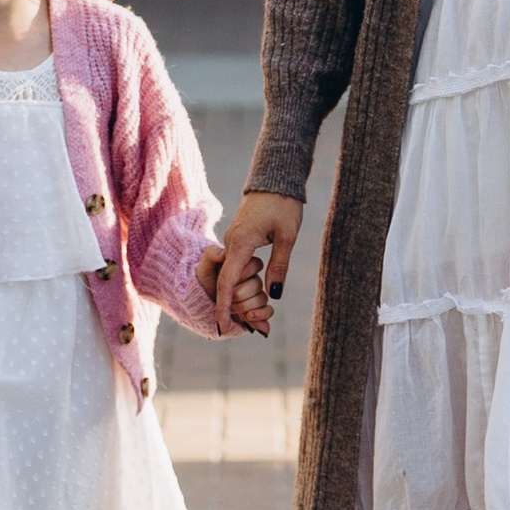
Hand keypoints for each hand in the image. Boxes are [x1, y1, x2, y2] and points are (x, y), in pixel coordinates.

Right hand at [208, 192, 304, 336]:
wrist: (275, 180)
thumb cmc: (283, 204)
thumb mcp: (287, 236)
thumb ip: (279, 265)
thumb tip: (273, 294)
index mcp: (241, 243)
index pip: (227, 281)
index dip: (224, 306)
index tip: (221, 326)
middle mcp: (232, 244)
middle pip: (228, 283)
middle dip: (240, 307)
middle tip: (261, 329)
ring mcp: (233, 241)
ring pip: (232, 276)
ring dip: (245, 296)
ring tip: (263, 317)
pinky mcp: (238, 239)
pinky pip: (237, 266)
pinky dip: (245, 282)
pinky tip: (259, 292)